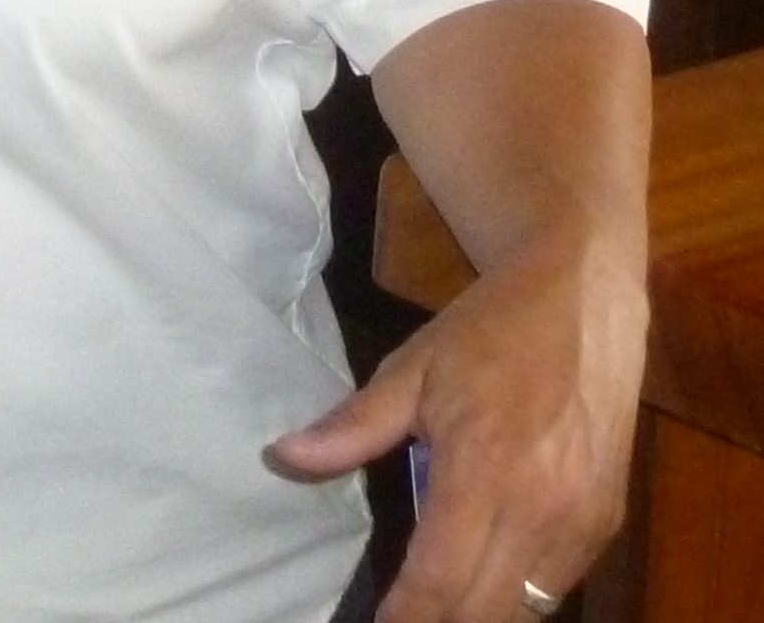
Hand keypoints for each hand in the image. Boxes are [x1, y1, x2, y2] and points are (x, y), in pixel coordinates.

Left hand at [266, 242, 644, 622]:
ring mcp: (583, 524)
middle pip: (485, 610)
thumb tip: (282, 458)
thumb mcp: (411, 368)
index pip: (438, 577)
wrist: (586, 300)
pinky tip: (482, 578)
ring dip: (478, 614)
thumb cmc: (490, 330)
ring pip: (526, 609)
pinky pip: (556, 586)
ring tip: (433, 604)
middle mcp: (542, 512)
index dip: (404, 616)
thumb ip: (353, 426)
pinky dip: (516, 595)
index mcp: (484, 471)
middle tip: (398, 619)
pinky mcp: (608, 525)